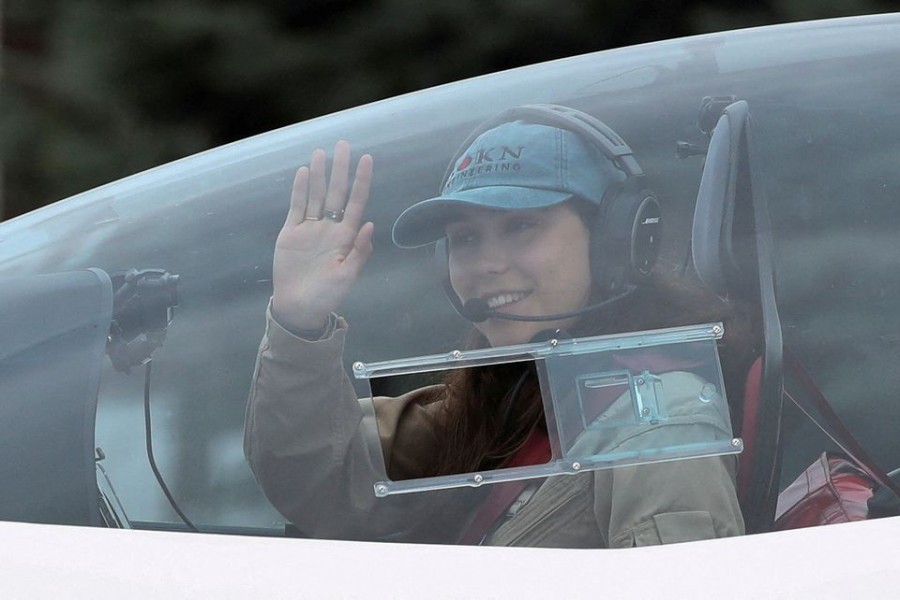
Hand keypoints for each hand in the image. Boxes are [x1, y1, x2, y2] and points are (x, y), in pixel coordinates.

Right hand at [272, 140, 373, 331]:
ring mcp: (310, 228)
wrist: (299, 308)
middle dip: (340, 169)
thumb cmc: (327, 295)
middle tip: (344, 144)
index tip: (367, 160)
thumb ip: (359, 251)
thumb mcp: (347, 276)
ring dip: (320, 174)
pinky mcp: (291, 232)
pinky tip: (305, 172)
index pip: (356, 203)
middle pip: (336, 193)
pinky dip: (300, 190)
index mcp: (346, 237)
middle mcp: (330, 228)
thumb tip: (370, 224)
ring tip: (321, 152)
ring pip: (316, 195)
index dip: (361, 182)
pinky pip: (297, 206)